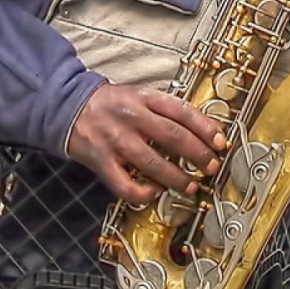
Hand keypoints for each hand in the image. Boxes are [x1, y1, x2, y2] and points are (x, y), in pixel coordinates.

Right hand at [66, 82, 226, 204]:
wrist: (68, 107)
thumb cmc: (111, 104)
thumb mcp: (139, 96)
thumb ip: (165, 110)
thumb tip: (201, 131)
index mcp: (145, 98)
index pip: (182, 112)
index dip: (206, 128)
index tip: (221, 143)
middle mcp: (132, 118)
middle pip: (173, 137)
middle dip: (197, 155)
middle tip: (211, 167)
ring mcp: (116, 141)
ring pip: (153, 164)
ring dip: (177, 178)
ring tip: (191, 186)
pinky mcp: (101, 161)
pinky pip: (124, 184)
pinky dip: (142, 193)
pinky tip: (154, 193)